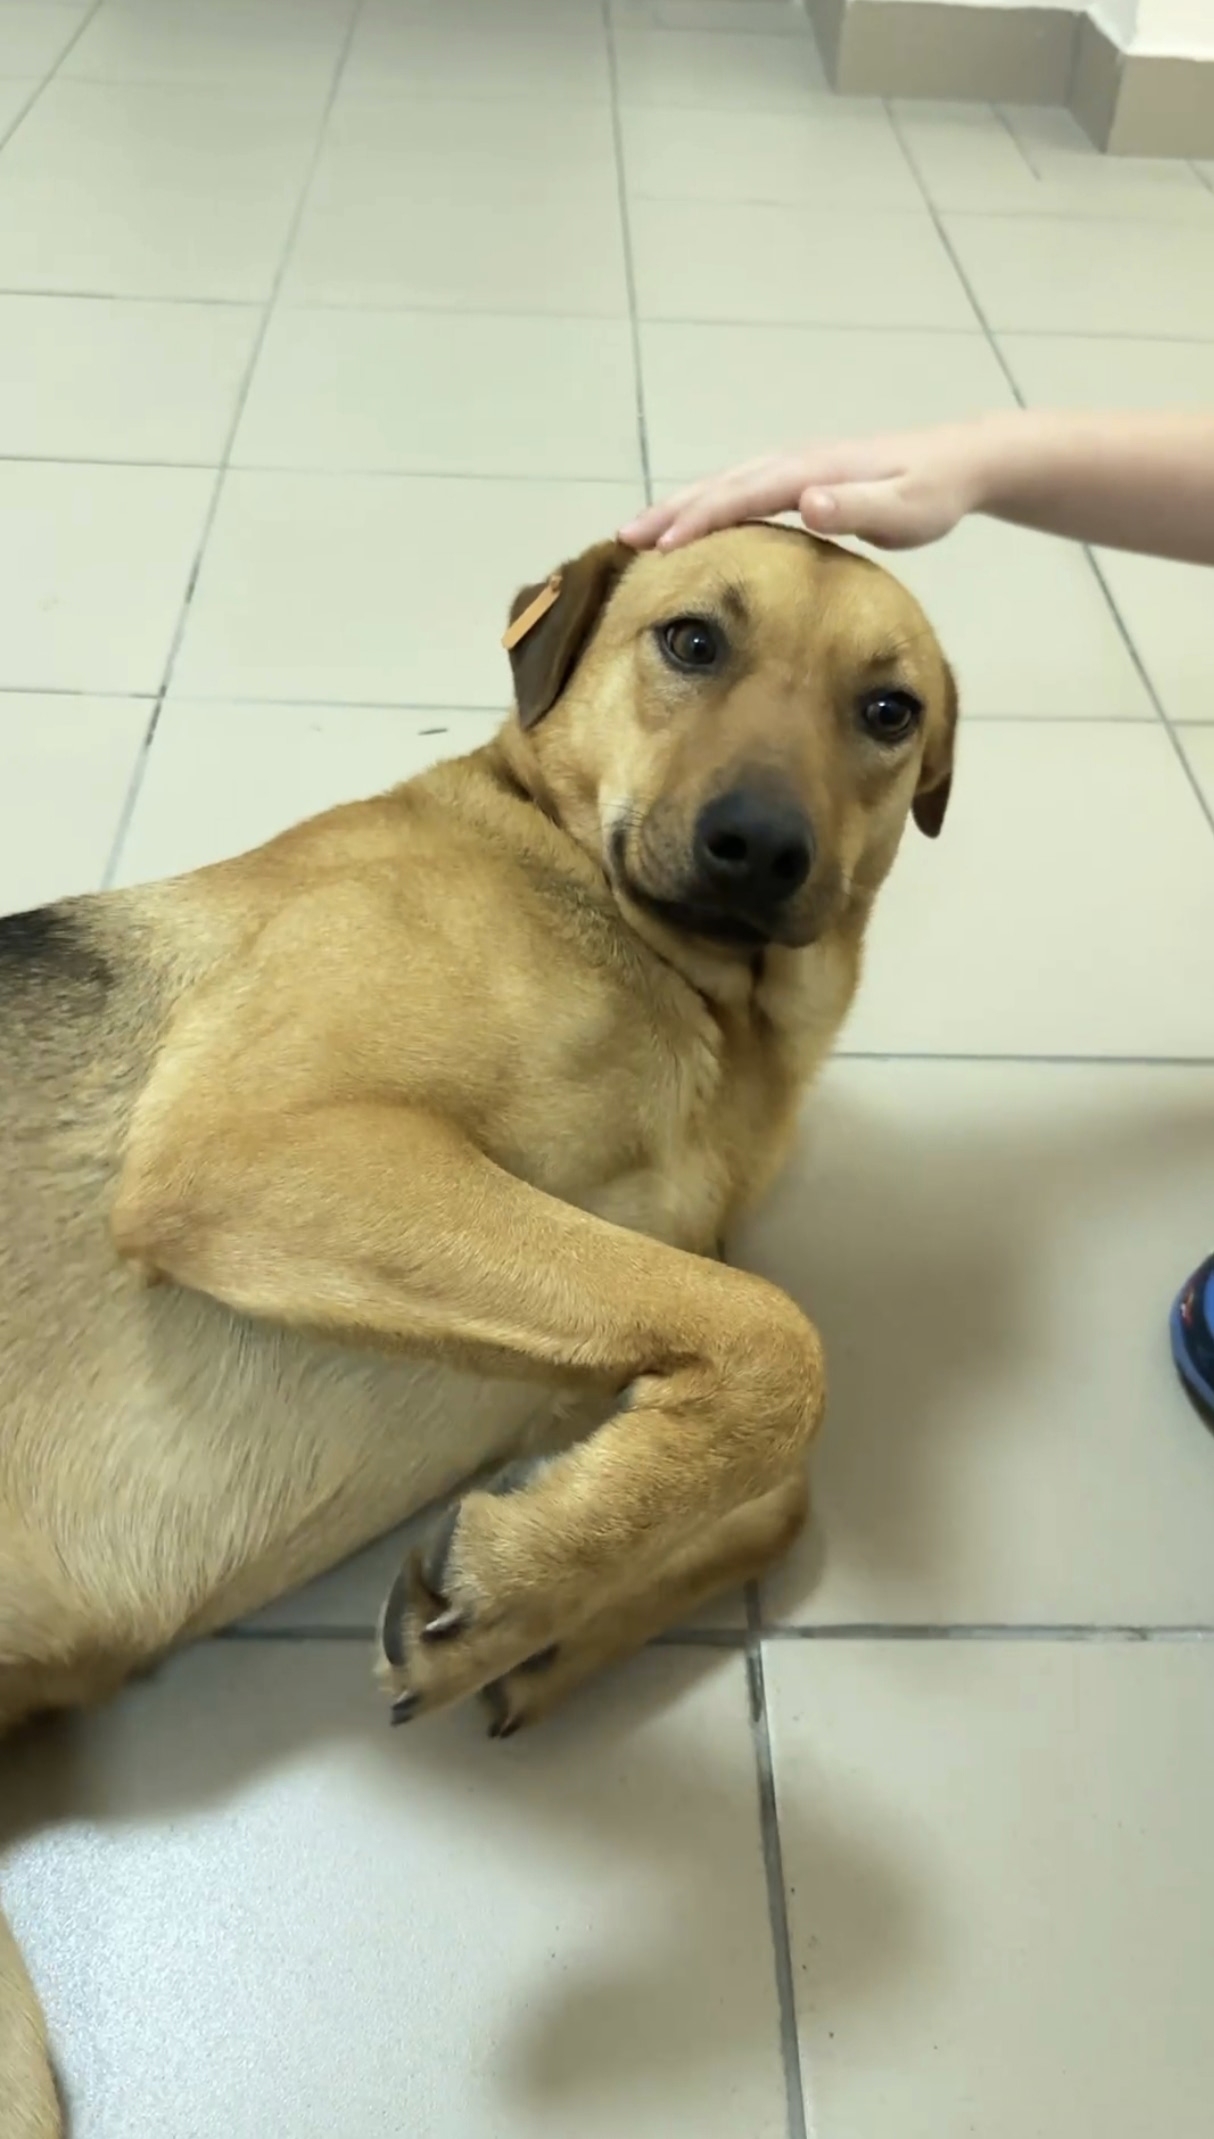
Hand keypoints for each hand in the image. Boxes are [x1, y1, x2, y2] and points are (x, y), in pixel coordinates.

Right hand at [620, 424, 994, 552]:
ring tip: (640, 537)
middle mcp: (794, 463)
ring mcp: (795, 468)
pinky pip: (741, 493)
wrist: (958, 462)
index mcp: (810, 472)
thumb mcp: (904, 507)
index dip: (699, 519)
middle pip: (719, 485)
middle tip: (624, 540)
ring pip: (725, 485)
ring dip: (680, 508)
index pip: (743, 495)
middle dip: (670, 511)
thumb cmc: (932, 492)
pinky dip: (707, 507)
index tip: (661, 547)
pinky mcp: (801, 479)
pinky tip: (692, 530)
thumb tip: (809, 502)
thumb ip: (857, 506)